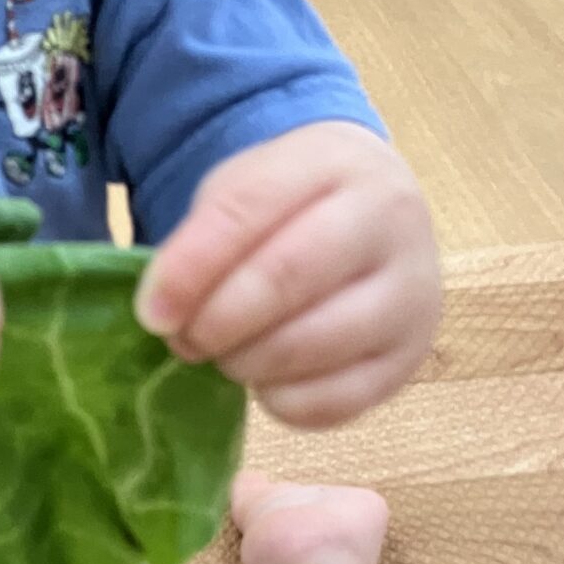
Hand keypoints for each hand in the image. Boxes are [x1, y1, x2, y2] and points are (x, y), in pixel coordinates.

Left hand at [136, 122, 441, 428]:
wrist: (377, 214)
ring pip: (312, 344)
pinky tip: (267, 380)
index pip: (248, 209)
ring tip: (226, 355)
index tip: (153, 311)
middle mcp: (388, 220)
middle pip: (285, 276)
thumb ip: (200, 242)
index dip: (189, 268)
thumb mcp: (241, 192)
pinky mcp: (409, 357)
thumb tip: (162, 313)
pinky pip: (333, 399)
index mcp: (333, 162)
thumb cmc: (291, 207)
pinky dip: (281, 401)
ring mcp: (410, 292)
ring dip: (246, 362)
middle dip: (217, 320)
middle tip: (186, 341)